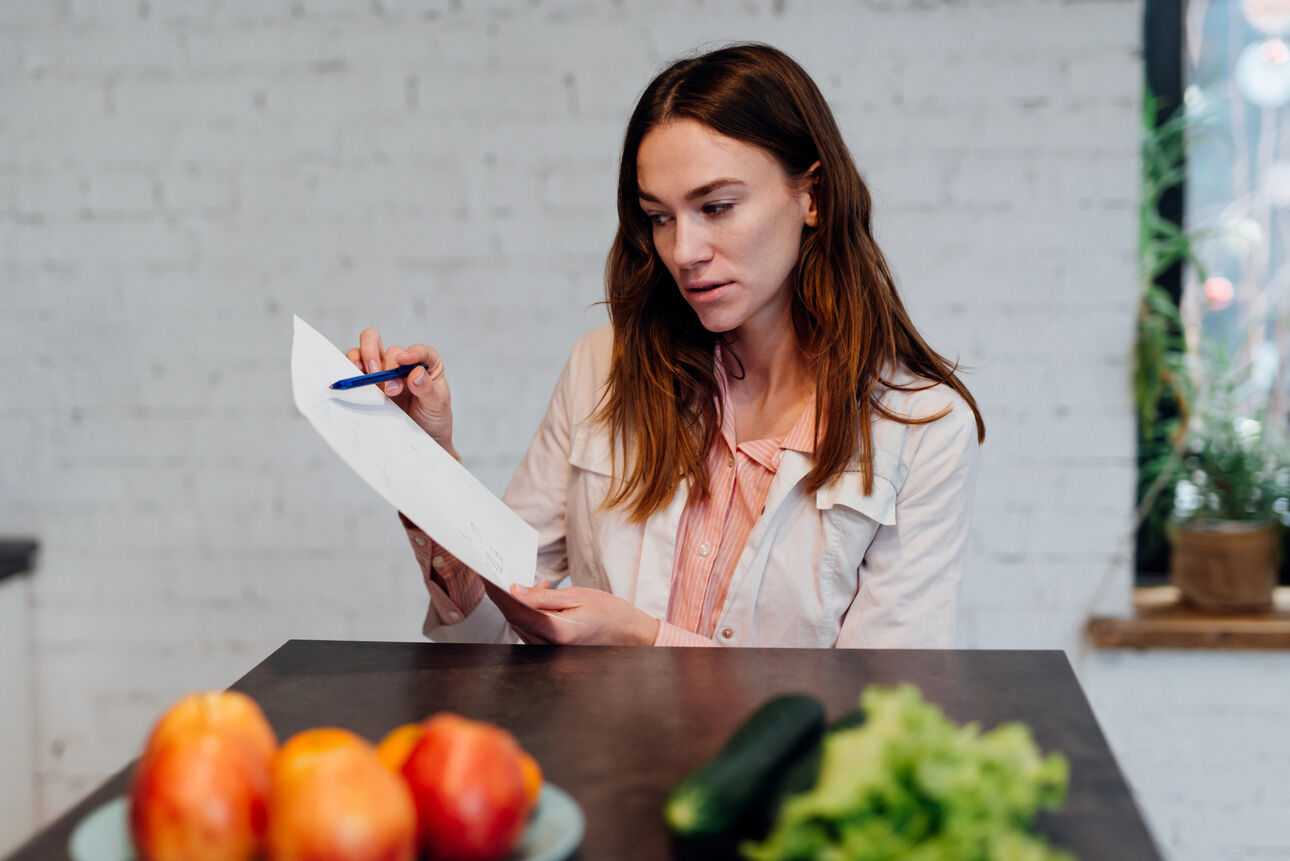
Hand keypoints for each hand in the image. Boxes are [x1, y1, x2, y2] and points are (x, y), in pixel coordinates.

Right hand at [346, 328, 455, 455]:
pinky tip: (356, 377)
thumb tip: (416, 373)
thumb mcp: (437, 405)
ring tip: (370, 379)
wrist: (422, 438)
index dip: (413, 353)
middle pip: (392, 350)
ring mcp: (385, 371)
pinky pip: (356, 365)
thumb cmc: (433, 418)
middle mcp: (405, 365)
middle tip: (385, 381)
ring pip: (370, 349)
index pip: (420, 351)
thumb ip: (428, 388)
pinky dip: (353, 367)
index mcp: (428, 364)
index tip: (404, 361)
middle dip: (387, 363)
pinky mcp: (370, 381)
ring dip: (367, 360)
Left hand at [497, 583, 661, 645]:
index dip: (497, 592)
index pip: (516, 610)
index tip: (486, 576)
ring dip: (518, 603)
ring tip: (538, 586)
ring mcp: (549, 650)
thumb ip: (543, 597)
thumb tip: (514, 590)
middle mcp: (548, 645)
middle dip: (504, 595)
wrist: (631, 635)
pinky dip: (529, 612)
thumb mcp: (579, 597)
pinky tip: (543, 597)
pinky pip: (530, 629)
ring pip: (520, 623)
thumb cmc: (610, 614)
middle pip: (514, 618)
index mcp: (556, 631)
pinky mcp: (551, 649)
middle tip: (500, 573)